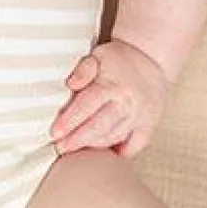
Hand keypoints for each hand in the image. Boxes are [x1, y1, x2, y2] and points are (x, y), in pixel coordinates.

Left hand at [50, 39, 169, 156]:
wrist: (152, 59)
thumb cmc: (120, 59)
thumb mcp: (98, 55)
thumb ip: (83, 69)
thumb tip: (71, 84)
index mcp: (111, 86)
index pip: (86, 106)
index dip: (69, 121)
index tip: (55, 132)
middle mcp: (126, 104)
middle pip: (98, 127)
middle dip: (77, 140)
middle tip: (61, 147)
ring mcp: (139, 117)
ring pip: (114, 136)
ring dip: (94, 145)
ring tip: (76, 148)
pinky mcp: (148, 125)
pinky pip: (136, 145)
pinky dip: (122, 151)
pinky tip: (106, 152)